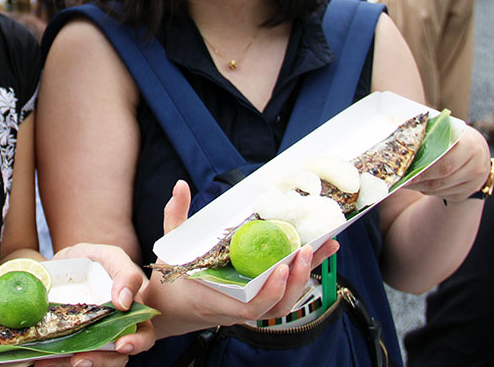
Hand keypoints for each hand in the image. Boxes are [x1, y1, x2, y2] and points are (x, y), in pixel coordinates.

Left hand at [44, 242, 155, 365]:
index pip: (143, 334)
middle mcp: (114, 330)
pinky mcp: (71, 343)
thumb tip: (125, 302)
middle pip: (118, 356)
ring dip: (78, 363)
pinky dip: (56, 362)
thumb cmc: (92, 260)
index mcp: (131, 312)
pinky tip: (43, 361)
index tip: (121, 345)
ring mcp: (92, 338)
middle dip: (102, 361)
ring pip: (93, 361)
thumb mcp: (109, 256)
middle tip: (81, 360)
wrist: (59, 266)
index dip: (137, 343)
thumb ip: (125, 273)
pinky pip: (67, 359)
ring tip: (57, 361)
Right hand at [145, 181, 338, 336]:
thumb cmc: (171, 279)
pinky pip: (284, 294)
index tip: (281, 267)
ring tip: (322, 247)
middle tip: (309, 249)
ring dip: (304, 276)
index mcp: (216, 299)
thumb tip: (180, 185)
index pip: (251, 306)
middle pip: (278, 304)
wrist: (173, 308)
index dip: (271, 290)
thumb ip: (175, 216)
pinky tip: (316, 253)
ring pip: (286, 301)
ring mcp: (250, 307)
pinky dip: (301, 276)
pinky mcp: (258, 301)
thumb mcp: (170, 247)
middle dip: (297, 279)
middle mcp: (238, 308)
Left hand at [406, 124, 489, 202]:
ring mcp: (474, 180)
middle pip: (443, 175)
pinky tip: (420, 183)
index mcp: (469, 143)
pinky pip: (444, 195)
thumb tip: (398, 141)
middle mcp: (476, 163)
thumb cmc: (451, 138)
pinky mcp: (469, 192)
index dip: (424, 167)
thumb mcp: (443, 131)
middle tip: (401, 179)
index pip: (445, 159)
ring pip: (441, 188)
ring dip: (420, 186)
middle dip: (419, 178)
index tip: (405, 170)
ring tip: (405, 181)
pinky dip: (428, 190)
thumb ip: (426, 135)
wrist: (474, 151)